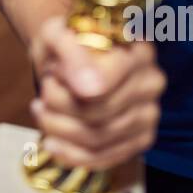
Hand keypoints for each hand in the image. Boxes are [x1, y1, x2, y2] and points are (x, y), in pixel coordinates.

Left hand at [27, 17, 163, 169]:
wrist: (69, 57)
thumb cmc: (64, 43)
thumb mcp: (58, 34)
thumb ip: (71, 52)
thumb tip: (87, 89)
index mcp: (138, 50)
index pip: (111, 80)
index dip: (76, 87)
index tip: (49, 81)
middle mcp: (151, 82)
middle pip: (101, 111)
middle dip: (60, 106)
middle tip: (42, 93)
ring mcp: (149, 113)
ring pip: (99, 137)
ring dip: (59, 128)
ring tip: (41, 111)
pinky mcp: (140, 139)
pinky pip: (104, 158)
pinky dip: (71, 154)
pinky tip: (51, 142)